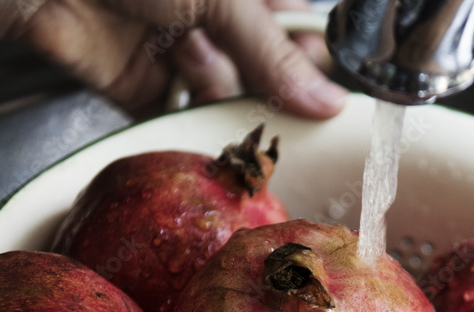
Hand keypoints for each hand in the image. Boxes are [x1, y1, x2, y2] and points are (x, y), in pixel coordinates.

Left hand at [0, 0, 347, 117]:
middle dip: (275, 84)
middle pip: (257, 56)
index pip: (289, 16)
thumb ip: (272, 54)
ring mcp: (166, 41)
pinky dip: (186, 127)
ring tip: (253, 124)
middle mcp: (202, 5)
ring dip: (230, 105)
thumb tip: (326, 100)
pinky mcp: (131, 81)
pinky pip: (170, 112)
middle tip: (304, 116)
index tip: (343, 86)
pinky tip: (208, 138)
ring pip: (217, 87)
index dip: (316, 51)